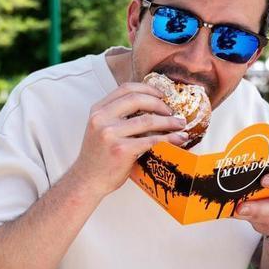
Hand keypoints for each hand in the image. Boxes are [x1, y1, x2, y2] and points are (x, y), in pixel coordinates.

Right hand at [68, 82, 188, 197]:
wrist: (88, 180)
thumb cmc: (98, 155)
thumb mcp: (100, 128)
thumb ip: (117, 115)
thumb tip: (150, 105)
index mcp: (97, 110)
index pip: (125, 88)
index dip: (147, 88)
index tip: (162, 95)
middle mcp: (101, 119)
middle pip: (137, 100)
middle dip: (160, 104)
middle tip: (172, 112)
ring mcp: (110, 134)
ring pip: (148, 120)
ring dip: (169, 122)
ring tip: (180, 125)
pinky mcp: (121, 150)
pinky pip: (151, 140)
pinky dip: (169, 139)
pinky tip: (178, 139)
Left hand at [235, 171, 268, 241]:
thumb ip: (266, 175)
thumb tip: (243, 172)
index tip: (263, 180)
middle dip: (258, 208)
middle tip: (241, 207)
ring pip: (268, 220)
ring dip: (251, 216)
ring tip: (236, 211)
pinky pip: (261, 226)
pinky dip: (247, 219)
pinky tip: (237, 215)